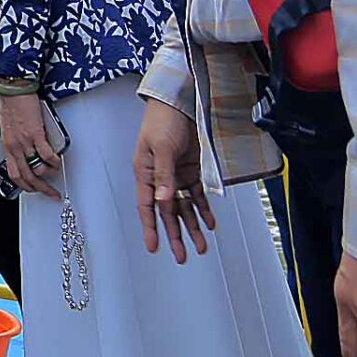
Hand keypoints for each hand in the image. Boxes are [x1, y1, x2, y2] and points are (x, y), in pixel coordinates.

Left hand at [0, 91, 61, 198]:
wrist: (13, 90)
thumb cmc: (12, 105)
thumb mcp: (10, 129)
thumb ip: (17, 143)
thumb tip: (27, 153)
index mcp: (8, 147)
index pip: (14, 174)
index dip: (26, 186)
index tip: (36, 190)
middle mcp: (15, 147)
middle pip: (27, 177)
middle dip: (41, 189)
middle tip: (52, 193)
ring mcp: (24, 142)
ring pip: (36, 169)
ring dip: (48, 176)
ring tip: (55, 173)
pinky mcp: (35, 134)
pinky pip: (45, 155)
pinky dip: (53, 161)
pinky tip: (57, 161)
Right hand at [132, 97, 215, 263]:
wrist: (179, 101)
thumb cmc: (162, 119)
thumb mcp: (161, 147)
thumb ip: (164, 174)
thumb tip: (163, 200)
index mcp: (146, 173)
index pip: (147, 206)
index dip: (151, 227)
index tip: (154, 247)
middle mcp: (160, 178)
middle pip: (168, 212)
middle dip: (175, 234)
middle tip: (182, 255)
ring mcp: (176, 175)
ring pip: (184, 207)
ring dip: (192, 226)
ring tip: (201, 246)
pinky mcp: (191, 170)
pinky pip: (197, 194)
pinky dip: (203, 208)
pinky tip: (210, 222)